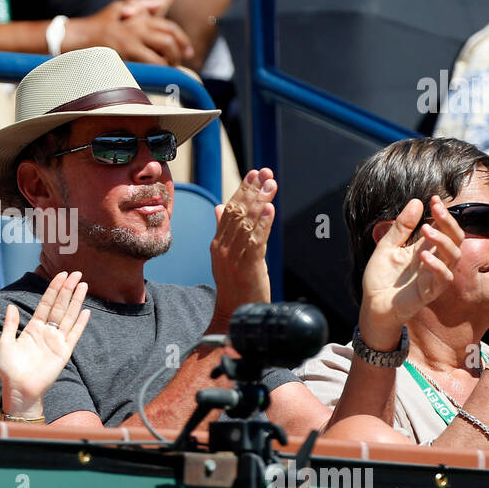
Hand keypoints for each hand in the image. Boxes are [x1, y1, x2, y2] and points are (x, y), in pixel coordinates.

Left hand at [0, 271, 90, 417]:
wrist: (19, 390)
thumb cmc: (10, 369)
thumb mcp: (5, 344)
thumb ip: (10, 325)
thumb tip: (11, 306)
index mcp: (33, 328)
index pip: (46, 303)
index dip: (53, 289)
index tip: (61, 275)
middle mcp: (47, 332)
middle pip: (60, 306)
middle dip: (67, 289)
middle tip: (76, 273)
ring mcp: (56, 341)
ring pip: (68, 316)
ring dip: (76, 301)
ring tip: (83, 285)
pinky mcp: (64, 353)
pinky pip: (74, 335)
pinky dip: (80, 323)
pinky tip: (86, 311)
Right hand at [67, 0, 192, 64]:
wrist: (75, 38)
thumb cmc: (97, 25)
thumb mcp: (117, 7)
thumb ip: (140, 5)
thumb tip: (161, 3)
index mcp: (139, 17)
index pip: (169, 27)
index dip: (182, 40)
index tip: (187, 51)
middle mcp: (137, 28)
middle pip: (169, 41)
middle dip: (178, 54)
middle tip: (180, 63)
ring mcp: (130, 43)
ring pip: (161, 56)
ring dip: (168, 65)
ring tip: (168, 70)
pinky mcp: (123, 57)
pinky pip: (147, 67)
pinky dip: (156, 72)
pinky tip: (155, 75)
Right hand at [210, 169, 278, 326]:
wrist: (234, 314)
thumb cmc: (235, 285)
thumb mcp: (226, 255)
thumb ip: (224, 230)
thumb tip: (219, 207)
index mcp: (218, 243)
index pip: (228, 211)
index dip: (242, 191)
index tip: (254, 174)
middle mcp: (223, 248)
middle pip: (237, 213)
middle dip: (252, 191)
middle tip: (264, 173)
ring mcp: (234, 258)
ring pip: (247, 224)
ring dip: (260, 202)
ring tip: (270, 185)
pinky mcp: (248, 267)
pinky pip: (255, 241)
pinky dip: (263, 224)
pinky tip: (269, 210)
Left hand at [358, 196, 463, 347]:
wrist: (372, 305)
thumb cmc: (381, 278)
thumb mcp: (387, 247)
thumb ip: (401, 227)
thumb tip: (417, 202)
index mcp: (425, 248)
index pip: (443, 228)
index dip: (441, 214)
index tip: (433, 199)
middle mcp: (434, 260)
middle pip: (455, 239)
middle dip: (448, 222)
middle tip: (436, 208)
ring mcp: (434, 276)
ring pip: (454, 257)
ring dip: (443, 241)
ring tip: (426, 230)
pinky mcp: (430, 292)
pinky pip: (443, 279)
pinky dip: (436, 266)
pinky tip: (424, 256)